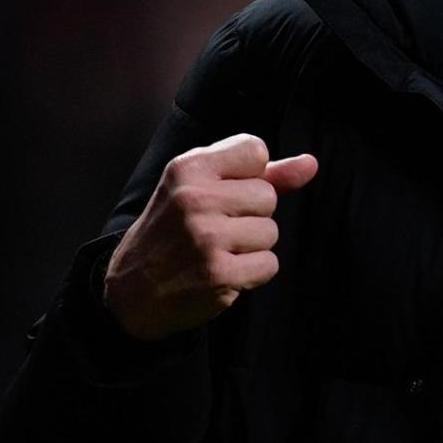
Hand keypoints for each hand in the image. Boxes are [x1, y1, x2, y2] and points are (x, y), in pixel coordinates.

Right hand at [103, 134, 316, 340]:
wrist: (130, 291)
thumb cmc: (174, 231)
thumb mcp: (203, 188)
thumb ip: (262, 174)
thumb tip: (311, 164)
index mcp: (188, 168)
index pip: (255, 150)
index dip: (250, 176)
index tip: (223, 193)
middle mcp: (195, 199)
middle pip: (268, 196)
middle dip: (251, 215)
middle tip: (215, 229)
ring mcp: (205, 237)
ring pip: (271, 232)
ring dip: (251, 247)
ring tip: (215, 252)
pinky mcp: (218, 273)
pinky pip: (269, 265)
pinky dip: (252, 273)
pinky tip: (221, 273)